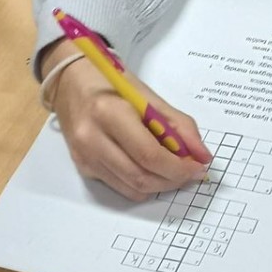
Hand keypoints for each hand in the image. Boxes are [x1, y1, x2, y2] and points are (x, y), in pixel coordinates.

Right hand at [44, 50, 212, 201]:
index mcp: (110, 113)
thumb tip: (202, 156)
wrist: (69, 82)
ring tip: (174, 172)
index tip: (198, 168)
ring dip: (160, 186)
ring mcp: (85, 157)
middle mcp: (92, 139)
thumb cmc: (112, 83)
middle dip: (172, 180)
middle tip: (190, 173)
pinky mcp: (83, 168)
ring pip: (132, 189)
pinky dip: (142, 184)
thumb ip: (179, 126)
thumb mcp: (148, 96)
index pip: (149, 155)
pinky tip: (151, 170)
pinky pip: (121, 186)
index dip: (178, 168)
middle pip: (141, 177)